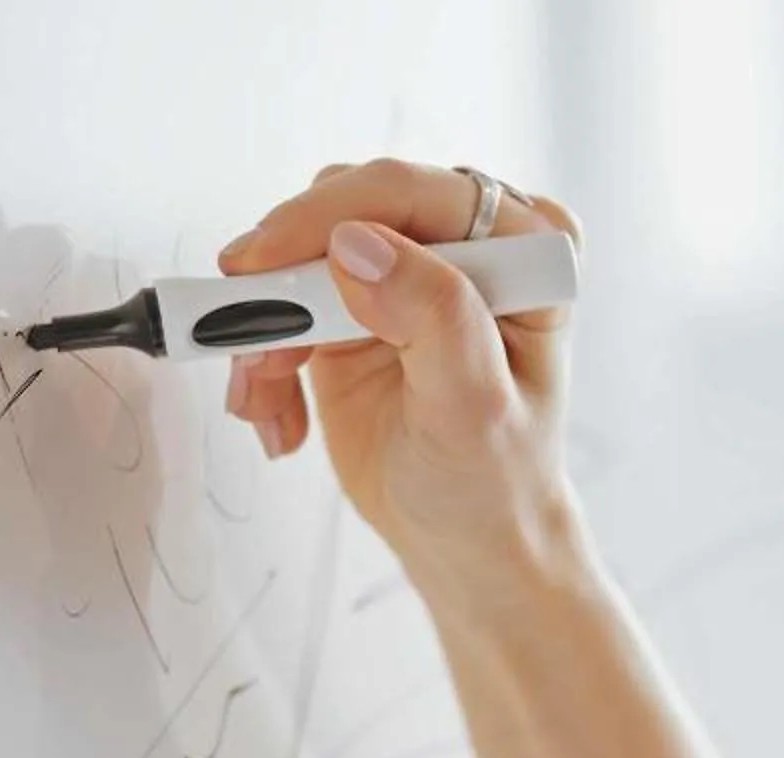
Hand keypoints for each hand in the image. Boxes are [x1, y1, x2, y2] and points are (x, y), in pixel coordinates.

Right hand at [214, 157, 589, 609]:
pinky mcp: (352, 300)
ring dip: (264, 325)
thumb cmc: (495, 482)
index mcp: (527, 251)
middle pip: (346, 208)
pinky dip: (260, 354)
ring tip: (267, 398)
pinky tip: (278, 417)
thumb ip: (433, 320)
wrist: (467, 537)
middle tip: (255, 345)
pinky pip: (276, 297)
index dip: (331, 218)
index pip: (416, 195)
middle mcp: (468, 245)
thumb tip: (361, 242)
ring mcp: (407, 269)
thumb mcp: (474, 410)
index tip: (265, 266)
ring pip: (299, 250)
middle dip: (286, 279)